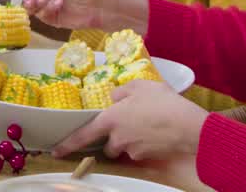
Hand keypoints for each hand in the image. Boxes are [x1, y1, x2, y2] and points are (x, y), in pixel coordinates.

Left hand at [52, 81, 207, 159]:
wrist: (189, 126)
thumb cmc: (163, 102)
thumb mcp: (140, 86)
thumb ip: (121, 91)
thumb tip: (114, 98)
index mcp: (110, 119)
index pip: (84, 135)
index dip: (68, 144)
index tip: (56, 152)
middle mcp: (118, 138)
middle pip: (108, 144)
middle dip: (114, 138)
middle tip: (131, 123)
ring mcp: (133, 150)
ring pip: (125, 148)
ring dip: (130, 140)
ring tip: (148, 124)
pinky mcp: (147, 157)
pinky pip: (141, 151)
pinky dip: (145, 144)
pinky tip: (158, 131)